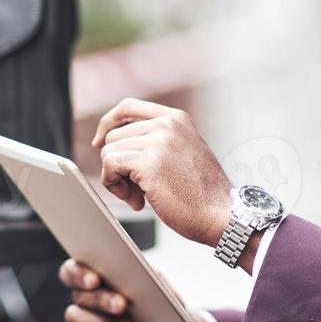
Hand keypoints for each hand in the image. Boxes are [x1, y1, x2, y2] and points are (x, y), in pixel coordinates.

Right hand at [58, 258, 208, 321]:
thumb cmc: (165, 309)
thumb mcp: (162, 288)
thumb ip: (148, 274)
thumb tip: (133, 268)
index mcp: (99, 279)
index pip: (72, 271)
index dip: (78, 274)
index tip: (95, 280)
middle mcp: (87, 301)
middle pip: (78, 296)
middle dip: (99, 300)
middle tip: (121, 305)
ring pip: (76, 317)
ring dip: (103, 321)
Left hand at [92, 98, 233, 247]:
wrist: (221, 215)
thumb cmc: (201, 194)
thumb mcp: (183, 153)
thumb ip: (157, 141)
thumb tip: (112, 142)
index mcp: (176, 118)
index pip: (128, 106)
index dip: (108, 123)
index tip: (100, 142)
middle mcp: (167, 124)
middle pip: (113, 136)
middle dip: (118, 165)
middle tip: (137, 189)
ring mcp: (159, 141)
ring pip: (109, 152)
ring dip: (117, 180)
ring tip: (140, 196)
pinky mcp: (149, 162)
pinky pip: (110, 166)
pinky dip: (115, 186)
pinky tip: (138, 201)